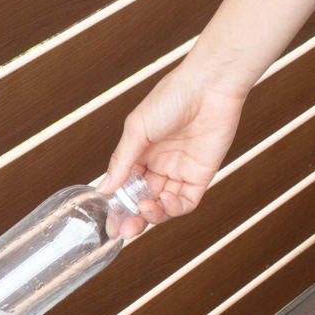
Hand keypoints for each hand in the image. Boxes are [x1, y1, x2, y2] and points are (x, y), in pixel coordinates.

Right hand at [103, 63, 247, 238]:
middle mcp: (159, 166)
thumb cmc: (170, 98)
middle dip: (133, 219)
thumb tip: (105, 189)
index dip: (118, 208)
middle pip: (143, 202)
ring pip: (163, 206)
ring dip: (152, 215)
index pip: (126, 190)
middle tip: (125, 230)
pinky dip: (173, 208)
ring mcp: (180, 172)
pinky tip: (164, 202)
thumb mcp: (136, 130)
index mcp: (140, 156)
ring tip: (145, 210)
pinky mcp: (202, 175)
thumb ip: (122, 161)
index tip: (110, 224)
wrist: (209, 84)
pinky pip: (186, 201)